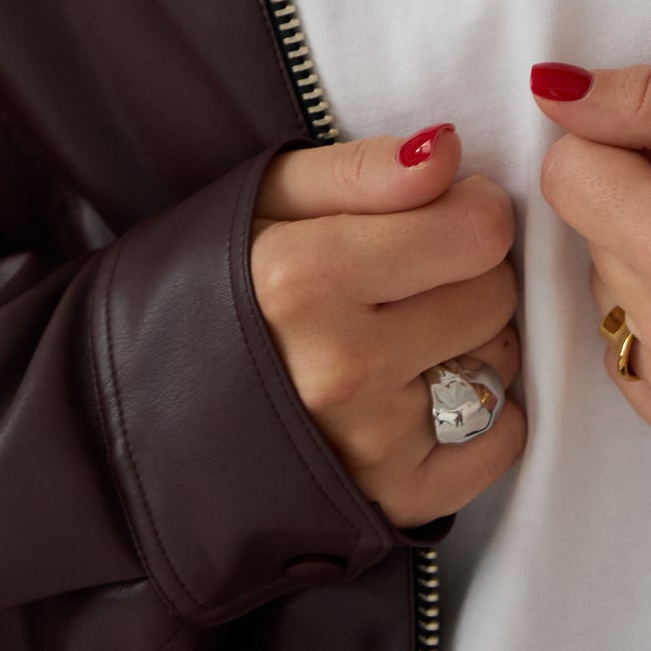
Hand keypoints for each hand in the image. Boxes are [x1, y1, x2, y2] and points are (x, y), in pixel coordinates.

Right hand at [251, 125, 525, 526]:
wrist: (150, 410)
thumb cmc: (215, 285)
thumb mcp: (267, 199)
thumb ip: (364, 169)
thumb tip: (446, 150)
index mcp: (305, 276)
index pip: (477, 232)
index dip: (472, 208)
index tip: (444, 209)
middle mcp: (342, 367)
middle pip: (493, 294)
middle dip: (467, 274)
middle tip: (410, 279)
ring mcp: (371, 443)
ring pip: (500, 363)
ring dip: (470, 343)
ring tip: (404, 337)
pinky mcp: (395, 501)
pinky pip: (501, 441)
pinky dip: (482, 417)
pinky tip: (420, 395)